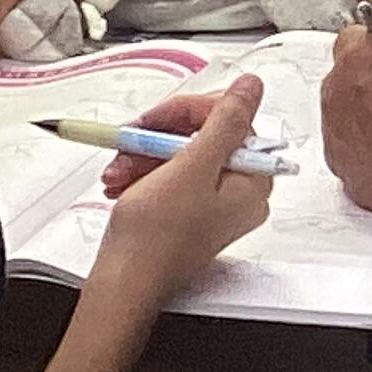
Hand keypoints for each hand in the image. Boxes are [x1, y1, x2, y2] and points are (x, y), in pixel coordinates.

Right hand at [88, 78, 273, 306]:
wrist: (123, 284)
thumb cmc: (155, 237)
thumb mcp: (191, 168)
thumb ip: (224, 123)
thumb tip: (252, 87)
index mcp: (252, 182)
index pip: (230, 120)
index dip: (188, 113)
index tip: (156, 119)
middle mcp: (239, 193)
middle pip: (203, 135)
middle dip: (159, 136)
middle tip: (131, 140)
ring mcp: (213, 204)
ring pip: (179, 153)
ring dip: (143, 154)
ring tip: (118, 170)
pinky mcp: (188, 212)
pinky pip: (168, 175)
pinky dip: (141, 172)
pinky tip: (120, 181)